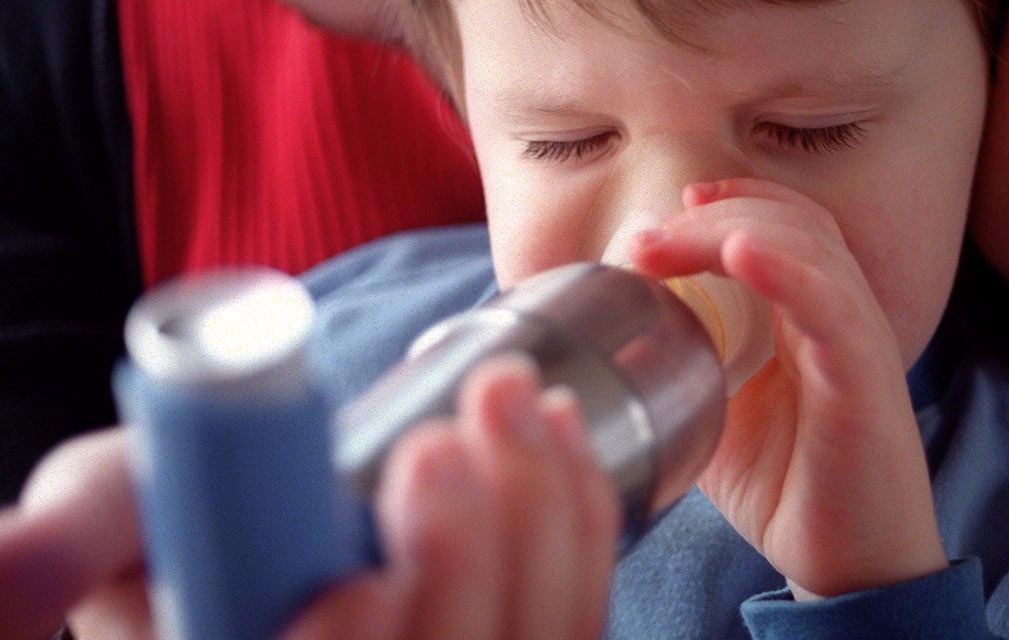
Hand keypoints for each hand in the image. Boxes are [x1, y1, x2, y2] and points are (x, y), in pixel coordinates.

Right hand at [0, 357, 617, 639]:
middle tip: (439, 442)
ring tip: (507, 395)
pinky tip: (558, 430)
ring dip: (535, 518)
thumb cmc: (175, 523)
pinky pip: (576, 607)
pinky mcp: (520, 632)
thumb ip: (75, 535)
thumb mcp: (107, 518)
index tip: (350, 590)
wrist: (270, 514)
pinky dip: (576, 518)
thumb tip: (22, 564)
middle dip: (458, 567)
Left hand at [629, 178, 947, 598]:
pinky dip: (787, 272)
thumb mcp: (718, 417)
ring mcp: (858, 345)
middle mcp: (842, 318)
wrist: (846, 567)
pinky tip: (741, 252)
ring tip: (671, 240)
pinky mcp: (866, 382)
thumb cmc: (788, 491)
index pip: (787, 226)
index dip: (735, 201)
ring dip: (733, 230)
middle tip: (647, 238)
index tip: (674, 205)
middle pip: (792, 224)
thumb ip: (688, 369)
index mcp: (810, 319)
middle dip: (713, 215)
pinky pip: (833, 310)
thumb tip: (625, 336)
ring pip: (811, 250)